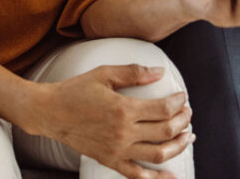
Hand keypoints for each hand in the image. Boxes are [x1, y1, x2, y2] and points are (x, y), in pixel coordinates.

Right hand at [31, 64, 193, 178]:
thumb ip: (134, 72)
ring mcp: (117, 150)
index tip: (183, 97)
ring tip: (187, 137)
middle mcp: (123, 133)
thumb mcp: (105, 73)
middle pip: (164, 131)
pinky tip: (171, 176)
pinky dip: (157, 178)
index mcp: (124, 109)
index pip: (163, 109)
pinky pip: (137, 175)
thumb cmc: (77, 90)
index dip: (178, 103)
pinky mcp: (110, 161)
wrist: (51, 113)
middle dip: (182, 122)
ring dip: (177, 146)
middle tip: (188, 113)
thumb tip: (160, 71)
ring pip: (157, 155)